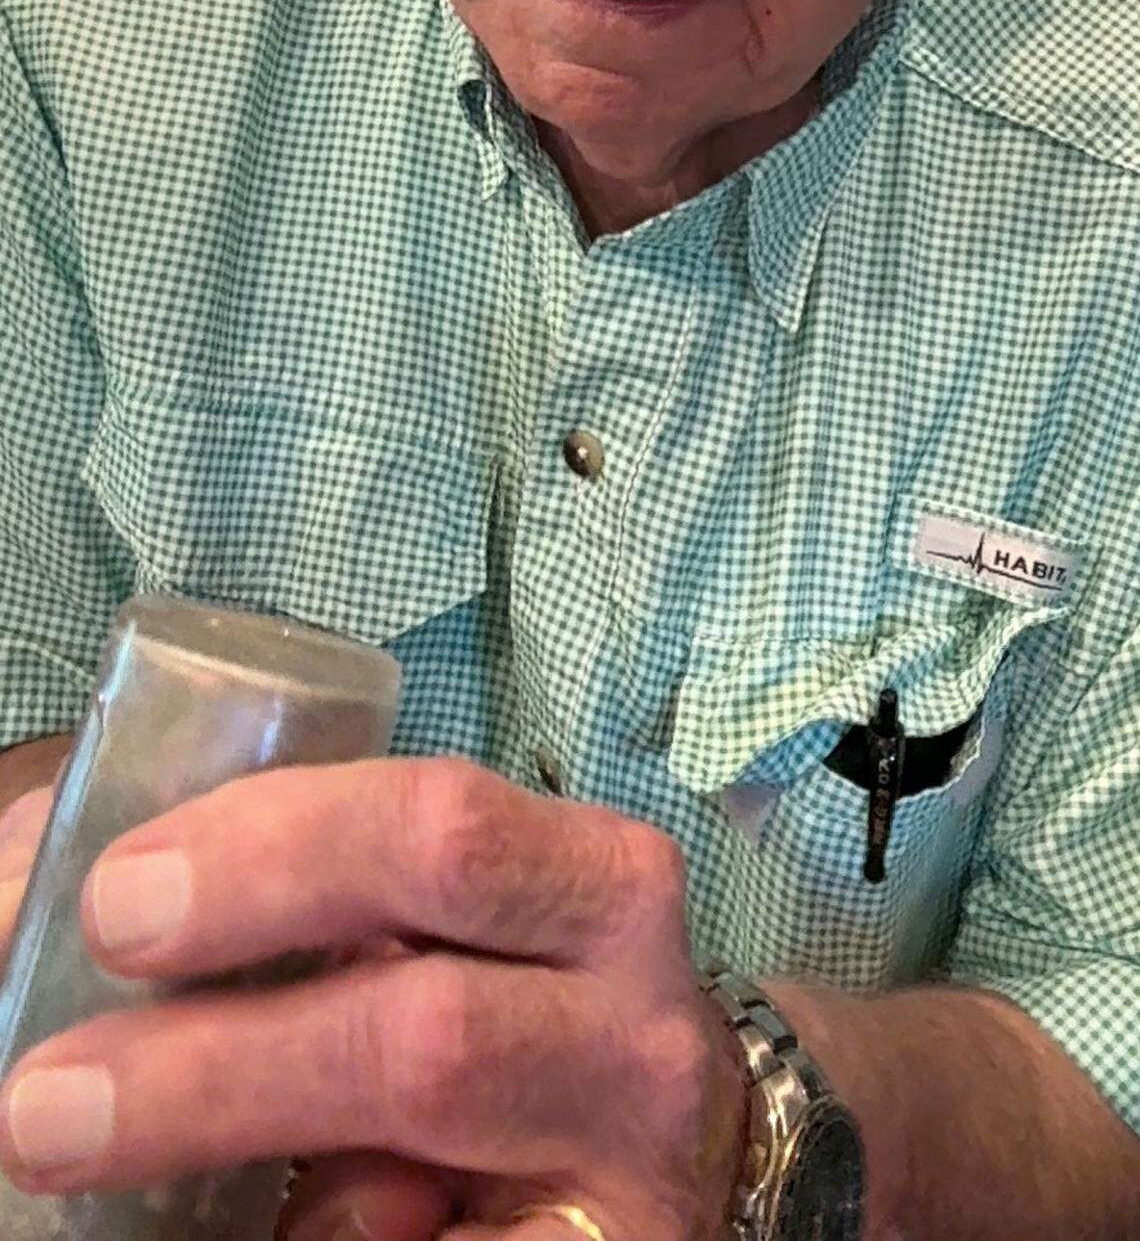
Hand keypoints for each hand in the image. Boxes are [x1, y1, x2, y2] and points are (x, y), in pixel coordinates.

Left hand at [0, 759, 742, 1240]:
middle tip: (45, 1096)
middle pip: (421, 1034)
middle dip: (211, 1065)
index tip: (114, 901)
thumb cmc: (510, 1017)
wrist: (665, 1172)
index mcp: (591, 885)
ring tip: (68, 1155)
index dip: (269, 855)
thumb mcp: (426, 931)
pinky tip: (256, 1225)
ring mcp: (630, 1189)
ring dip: (222, 1148)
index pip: (439, 831)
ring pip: (422, 1162)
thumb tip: (42, 874)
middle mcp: (639, 1030)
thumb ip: (288, 895)